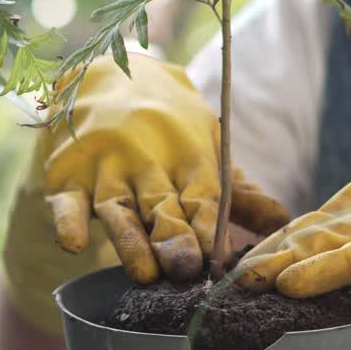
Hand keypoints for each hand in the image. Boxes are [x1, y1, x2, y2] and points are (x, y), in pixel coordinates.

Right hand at [41, 54, 289, 284]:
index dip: (210, 228)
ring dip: (130, 241)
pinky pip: (66, 202)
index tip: (220, 259)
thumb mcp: (205, 148)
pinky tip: (73, 244)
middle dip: (173, 239)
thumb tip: (284, 223)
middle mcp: (145, 161)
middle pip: (161, 206)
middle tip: (186, 270)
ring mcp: (104, 169)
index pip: (202, 197)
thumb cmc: (167, 126)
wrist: (107, 76)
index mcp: (186, 156)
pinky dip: (68, 221)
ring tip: (143, 273)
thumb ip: (238, 193)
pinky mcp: (66, 177)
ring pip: (117, 208)